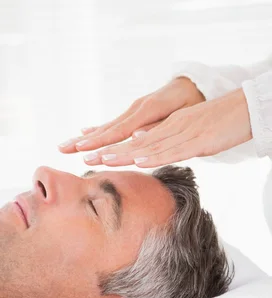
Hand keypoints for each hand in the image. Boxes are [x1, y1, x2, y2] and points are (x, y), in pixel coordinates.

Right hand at [57, 76, 204, 153]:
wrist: (194, 85)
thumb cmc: (192, 102)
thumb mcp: (182, 114)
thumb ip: (159, 126)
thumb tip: (136, 137)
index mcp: (146, 111)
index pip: (118, 131)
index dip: (99, 141)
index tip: (82, 149)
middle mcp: (135, 110)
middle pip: (105, 129)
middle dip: (83, 141)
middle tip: (62, 149)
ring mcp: (132, 111)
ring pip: (105, 127)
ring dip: (84, 138)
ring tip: (65, 146)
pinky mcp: (133, 114)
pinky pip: (112, 125)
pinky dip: (96, 130)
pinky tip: (84, 134)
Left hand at [79, 88, 251, 168]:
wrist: (244, 110)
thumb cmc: (216, 124)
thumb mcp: (184, 134)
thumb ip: (162, 141)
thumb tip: (140, 150)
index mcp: (164, 127)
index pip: (131, 139)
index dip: (108, 146)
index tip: (85, 152)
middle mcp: (168, 127)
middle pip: (133, 141)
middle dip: (106, 149)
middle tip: (81, 156)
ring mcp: (181, 133)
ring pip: (147, 145)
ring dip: (123, 153)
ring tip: (101, 159)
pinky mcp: (197, 140)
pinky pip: (172, 150)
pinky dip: (154, 155)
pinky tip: (139, 160)